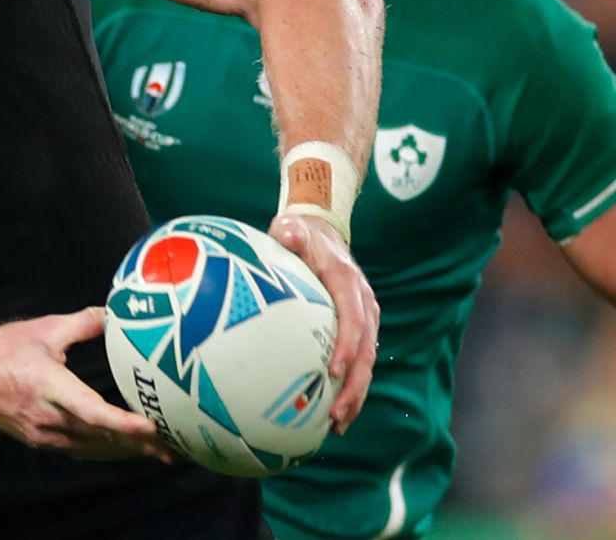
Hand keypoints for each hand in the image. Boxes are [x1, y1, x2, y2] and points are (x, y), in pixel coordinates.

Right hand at [0, 306, 172, 461]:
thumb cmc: (3, 348)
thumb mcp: (44, 329)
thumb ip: (83, 323)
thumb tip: (115, 314)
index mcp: (50, 386)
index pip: (92, 411)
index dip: (123, 423)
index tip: (151, 427)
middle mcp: (48, 416)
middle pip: (100, 437)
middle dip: (137, 445)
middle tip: (171, 449)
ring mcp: (42, 433)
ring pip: (91, 449)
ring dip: (124, 453)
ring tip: (156, 454)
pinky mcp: (39, 440)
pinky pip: (78, 450)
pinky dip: (102, 452)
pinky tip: (121, 452)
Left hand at [269, 213, 378, 433]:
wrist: (321, 231)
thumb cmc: (299, 233)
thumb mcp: (292, 227)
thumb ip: (291, 232)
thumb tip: (287, 232)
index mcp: (347, 282)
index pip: (353, 318)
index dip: (347, 345)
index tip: (333, 371)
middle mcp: (363, 303)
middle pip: (366, 351)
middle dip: (354, 385)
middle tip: (335, 415)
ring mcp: (364, 318)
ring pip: (366, 363)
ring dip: (355, 395)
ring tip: (337, 424)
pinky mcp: (358, 329)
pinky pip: (357, 362)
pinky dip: (348, 387)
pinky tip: (330, 413)